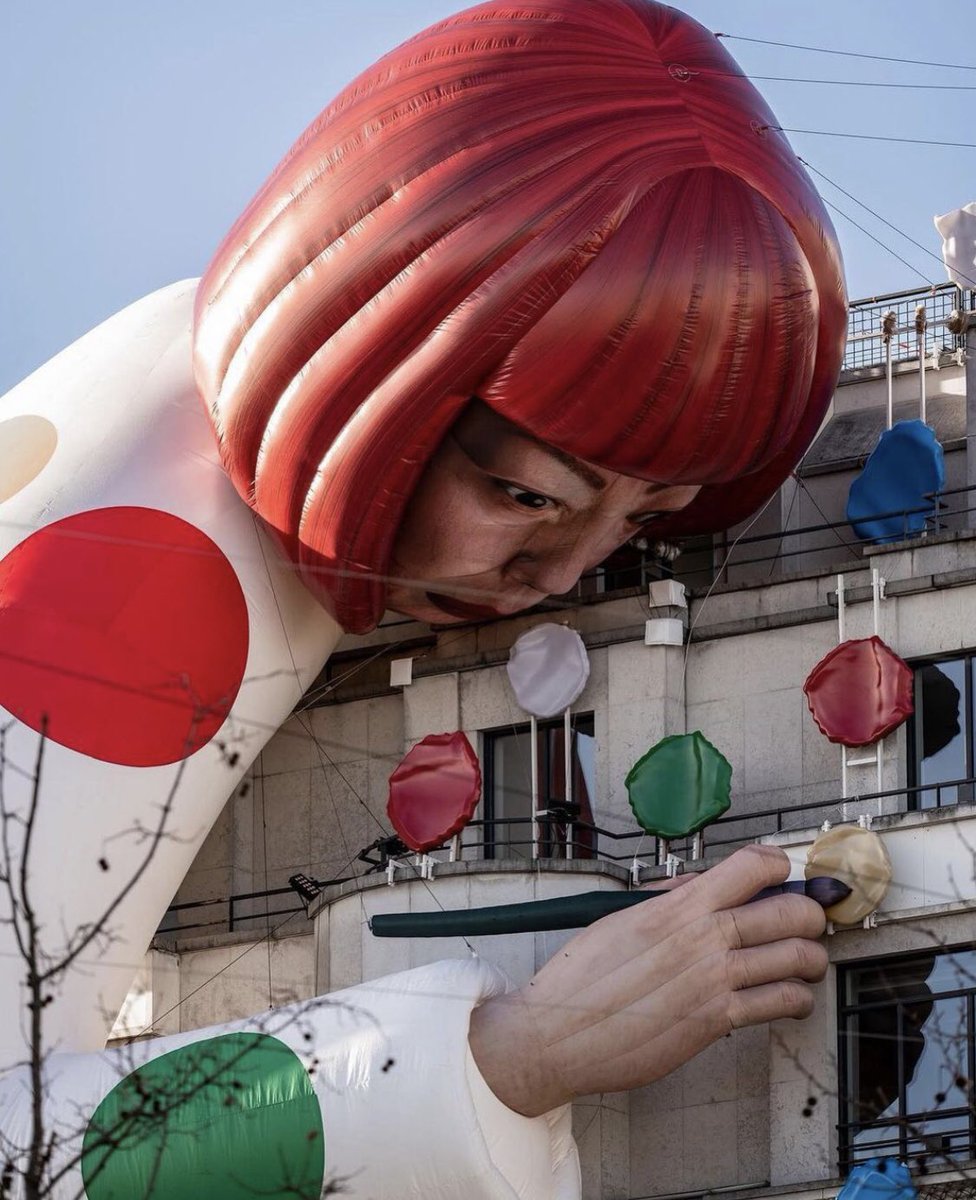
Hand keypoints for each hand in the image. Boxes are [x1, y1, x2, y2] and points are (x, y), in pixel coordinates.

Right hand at [468, 844, 827, 1116]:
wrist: (558, 1034)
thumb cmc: (580, 978)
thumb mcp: (619, 918)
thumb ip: (666, 898)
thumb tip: (703, 883)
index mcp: (677, 906)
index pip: (752, 866)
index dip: (778, 866)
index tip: (781, 875)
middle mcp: (703, 937)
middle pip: (791, 910)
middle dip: (810, 913)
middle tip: (804, 920)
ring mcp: (714, 980)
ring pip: (798, 957)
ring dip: (811, 957)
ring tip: (803, 961)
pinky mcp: (717, 1020)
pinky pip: (782, 1002)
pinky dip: (797, 998)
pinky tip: (788, 997)